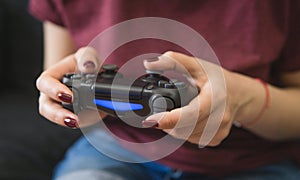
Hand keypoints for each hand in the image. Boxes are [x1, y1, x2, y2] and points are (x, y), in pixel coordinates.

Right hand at [36, 47, 106, 127]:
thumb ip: (88, 58)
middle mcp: (52, 94)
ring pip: (56, 117)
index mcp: (52, 77)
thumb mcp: (88, 55)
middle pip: (46, 107)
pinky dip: (78, 123)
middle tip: (72, 117)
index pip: (45, 83)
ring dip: (65, 121)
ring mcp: (61, 107)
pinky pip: (71, 122)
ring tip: (77, 122)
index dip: (54, 90)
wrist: (95, 76)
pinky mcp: (72, 115)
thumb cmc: (84, 64)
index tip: (69, 96)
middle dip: (57, 114)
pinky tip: (84, 122)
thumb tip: (88, 67)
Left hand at [143, 51, 264, 146]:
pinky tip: (185, 120)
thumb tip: (149, 64)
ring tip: (173, 113)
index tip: (150, 120)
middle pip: (184, 128)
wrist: (238, 94)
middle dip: (166, 122)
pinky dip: (183, 131)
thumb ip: (173, 61)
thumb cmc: (216, 78)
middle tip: (157, 113)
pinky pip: (192, 139)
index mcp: (216, 97)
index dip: (169, 119)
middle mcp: (221, 117)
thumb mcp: (197, 65)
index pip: (191, 113)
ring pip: (186, 136)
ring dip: (173, 128)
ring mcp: (220, 130)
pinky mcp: (216, 139)